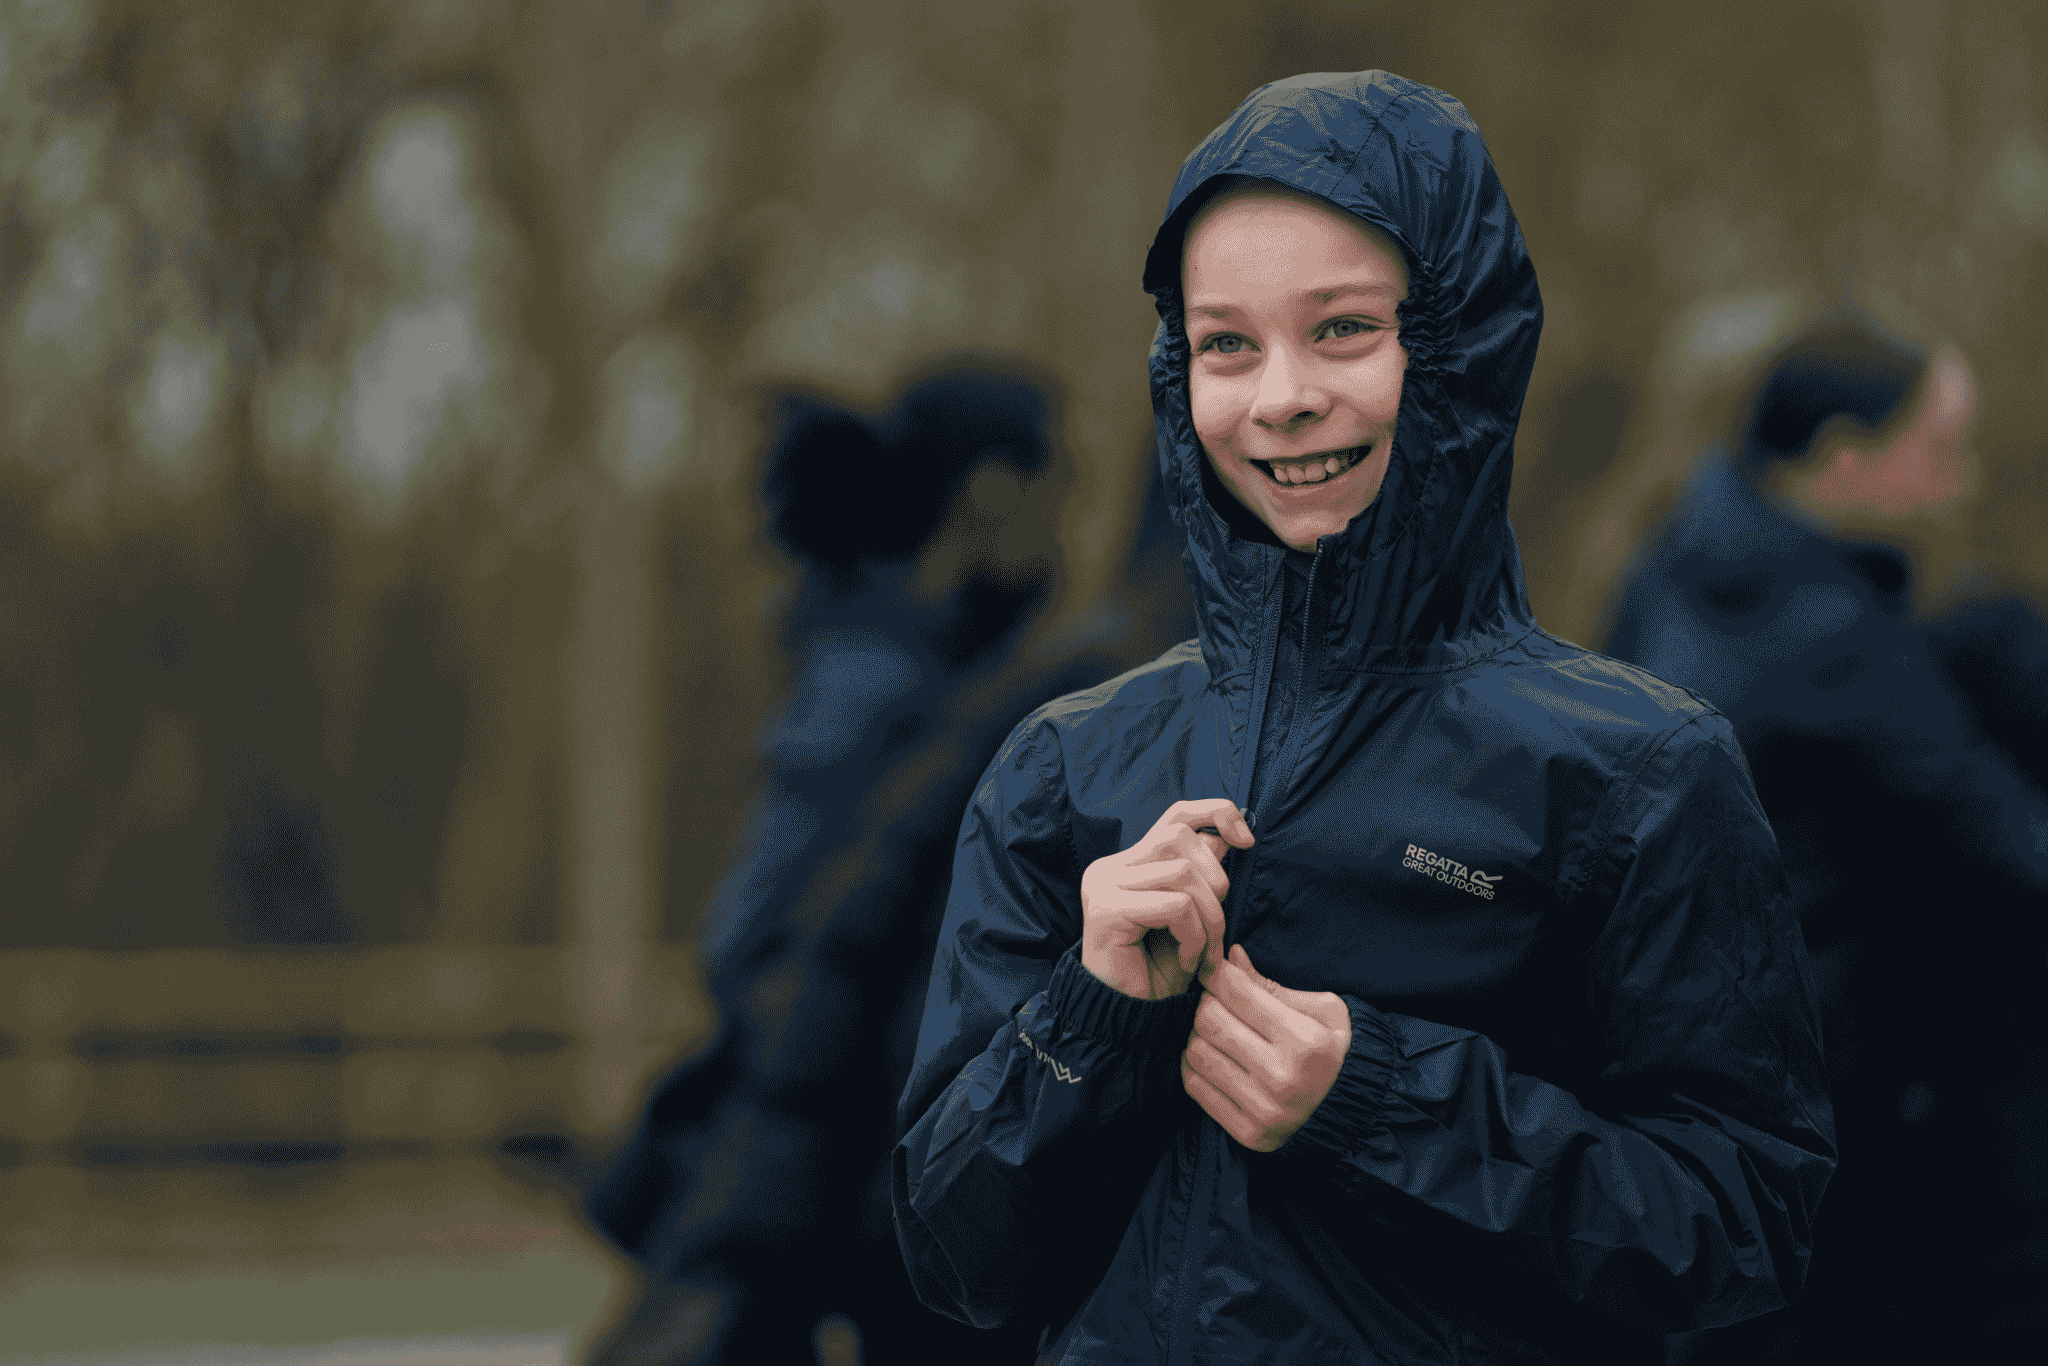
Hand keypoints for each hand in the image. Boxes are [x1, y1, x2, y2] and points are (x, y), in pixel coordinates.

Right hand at [1079, 799, 1254, 999]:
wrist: (1129, 1021)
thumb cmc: (1159, 974)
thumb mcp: (1191, 918)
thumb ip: (1201, 876)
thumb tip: (1225, 837)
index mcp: (1128, 864)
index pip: (1176, 815)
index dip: (1216, 814)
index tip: (1246, 841)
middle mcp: (1110, 868)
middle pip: (1180, 838)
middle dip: (1216, 882)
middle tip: (1216, 930)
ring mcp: (1103, 886)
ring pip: (1182, 872)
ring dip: (1209, 917)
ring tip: (1203, 950)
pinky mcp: (1106, 910)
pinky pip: (1175, 906)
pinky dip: (1194, 935)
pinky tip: (1188, 960)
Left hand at [1181, 944, 1350, 1151]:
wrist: (1353, 1111)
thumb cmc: (1336, 1051)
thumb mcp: (1321, 1010)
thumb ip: (1271, 986)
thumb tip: (1231, 957)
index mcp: (1304, 1041)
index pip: (1237, 992)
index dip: (1218, 973)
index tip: (1215, 970)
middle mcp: (1281, 1077)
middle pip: (1210, 1020)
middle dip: (1208, 1002)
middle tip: (1218, 1001)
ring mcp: (1262, 1109)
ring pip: (1197, 1052)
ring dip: (1199, 1035)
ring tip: (1219, 1031)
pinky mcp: (1248, 1133)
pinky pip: (1195, 1086)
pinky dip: (1196, 1066)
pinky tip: (1215, 1057)